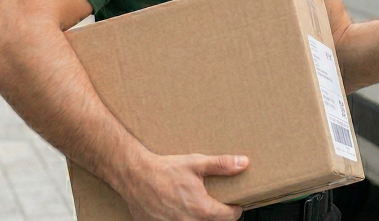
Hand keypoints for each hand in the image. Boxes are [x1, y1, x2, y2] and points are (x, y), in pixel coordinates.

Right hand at [120, 153, 247, 220]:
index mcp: (201, 209)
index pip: (229, 217)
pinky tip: (177, 210)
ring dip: (199, 218)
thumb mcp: (196, 163)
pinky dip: (181, 220)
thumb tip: (243, 163)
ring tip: (195, 206)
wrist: (135, 175)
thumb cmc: (165, 169)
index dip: (234, 209)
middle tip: (213, 202)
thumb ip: (222, 165)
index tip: (233, 203)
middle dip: (217, 215)